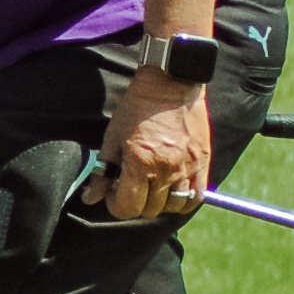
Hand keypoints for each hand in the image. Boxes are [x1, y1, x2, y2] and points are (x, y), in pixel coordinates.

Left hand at [96, 70, 212, 218]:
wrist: (169, 84)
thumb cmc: (136, 109)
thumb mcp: (112, 138)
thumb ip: (102, 172)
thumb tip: (91, 198)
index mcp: (140, 163)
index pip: (127, 207)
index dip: (116, 205)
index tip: (113, 192)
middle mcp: (165, 169)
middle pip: (149, 210)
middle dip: (135, 202)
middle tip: (131, 186)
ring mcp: (187, 167)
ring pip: (173, 207)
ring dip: (159, 203)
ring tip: (152, 187)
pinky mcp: (202, 162)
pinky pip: (197, 196)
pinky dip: (184, 200)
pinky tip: (173, 189)